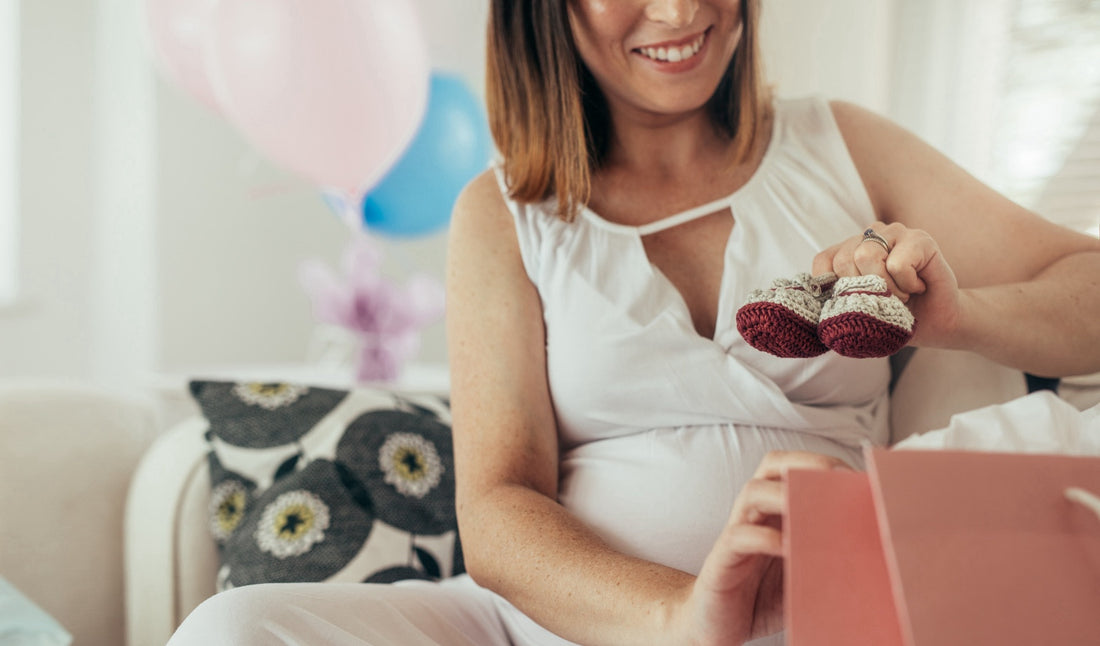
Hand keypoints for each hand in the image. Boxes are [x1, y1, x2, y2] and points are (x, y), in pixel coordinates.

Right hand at [672, 451, 852, 645]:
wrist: (716, 625)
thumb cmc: (763, 596)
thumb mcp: (803, 571)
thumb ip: (825, 554)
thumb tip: (874, 545)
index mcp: (774, 510)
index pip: (794, 467)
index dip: (825, 463)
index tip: (859, 476)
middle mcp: (754, 512)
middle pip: (772, 465)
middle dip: (808, 465)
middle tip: (840, 479)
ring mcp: (735, 532)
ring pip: (753, 492)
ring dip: (785, 494)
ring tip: (817, 508)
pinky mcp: (722, 559)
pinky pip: (740, 536)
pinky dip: (766, 537)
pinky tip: (790, 548)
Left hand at [813, 223, 960, 346]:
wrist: (936, 323)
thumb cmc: (893, 315)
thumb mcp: (855, 311)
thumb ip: (832, 302)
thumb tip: (808, 309)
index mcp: (848, 250)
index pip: (824, 261)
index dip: (837, 289)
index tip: (859, 301)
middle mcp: (869, 236)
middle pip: (844, 259)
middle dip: (864, 290)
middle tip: (887, 297)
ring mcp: (894, 232)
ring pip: (867, 256)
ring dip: (886, 288)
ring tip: (902, 292)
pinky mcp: (920, 238)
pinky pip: (897, 263)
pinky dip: (906, 285)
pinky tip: (917, 285)